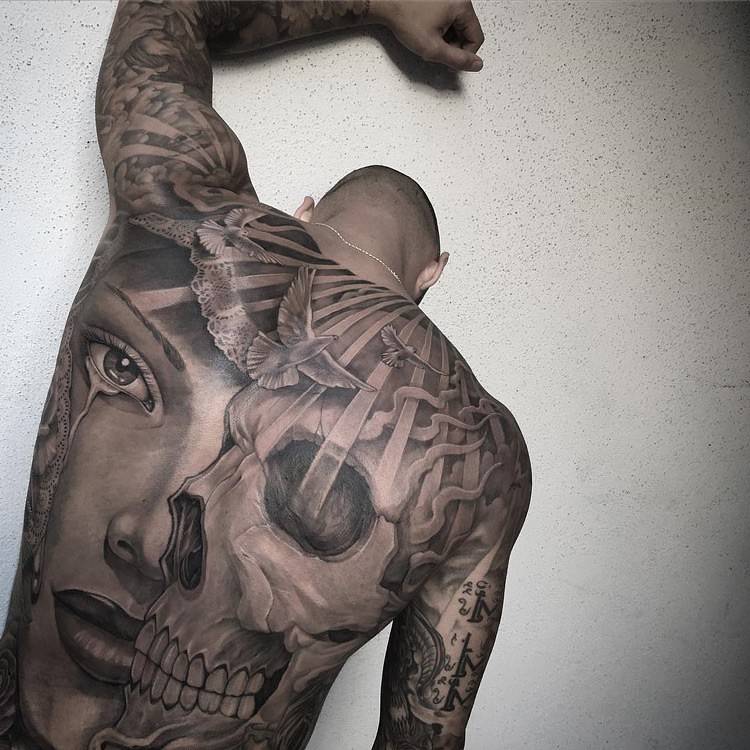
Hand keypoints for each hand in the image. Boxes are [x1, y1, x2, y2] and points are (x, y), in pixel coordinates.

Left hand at [370, 0, 484, 71]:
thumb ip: (457, 60)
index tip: (450, 62)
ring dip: (446, 39)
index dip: (464, 55)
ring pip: (457, 27)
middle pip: (467, 32)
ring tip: (429, 41)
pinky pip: (448, 18)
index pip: (476, 38)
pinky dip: (440, 29)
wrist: (386, 3)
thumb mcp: (433, 48)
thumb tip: (477, 65)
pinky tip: (427, 32)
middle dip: (454, 46)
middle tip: (436, 52)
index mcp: (462, 6)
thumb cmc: (405, 19)